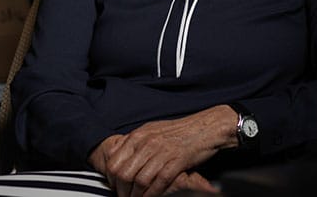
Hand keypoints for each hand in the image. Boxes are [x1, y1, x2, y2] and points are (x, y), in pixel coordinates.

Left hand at [88, 105, 236, 195]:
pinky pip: (159, 183)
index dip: (112, 179)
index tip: (115, 187)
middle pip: (124, 174)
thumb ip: (136, 142)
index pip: (114, 161)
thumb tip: (120, 156)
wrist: (205, 127)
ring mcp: (162, 152)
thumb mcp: (152, 130)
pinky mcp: (176, 161)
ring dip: (136, 196)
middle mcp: (147, 143)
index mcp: (138, 135)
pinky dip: (152, 194)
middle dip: (122, 191)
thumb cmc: (178, 130)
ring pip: (139, 181)